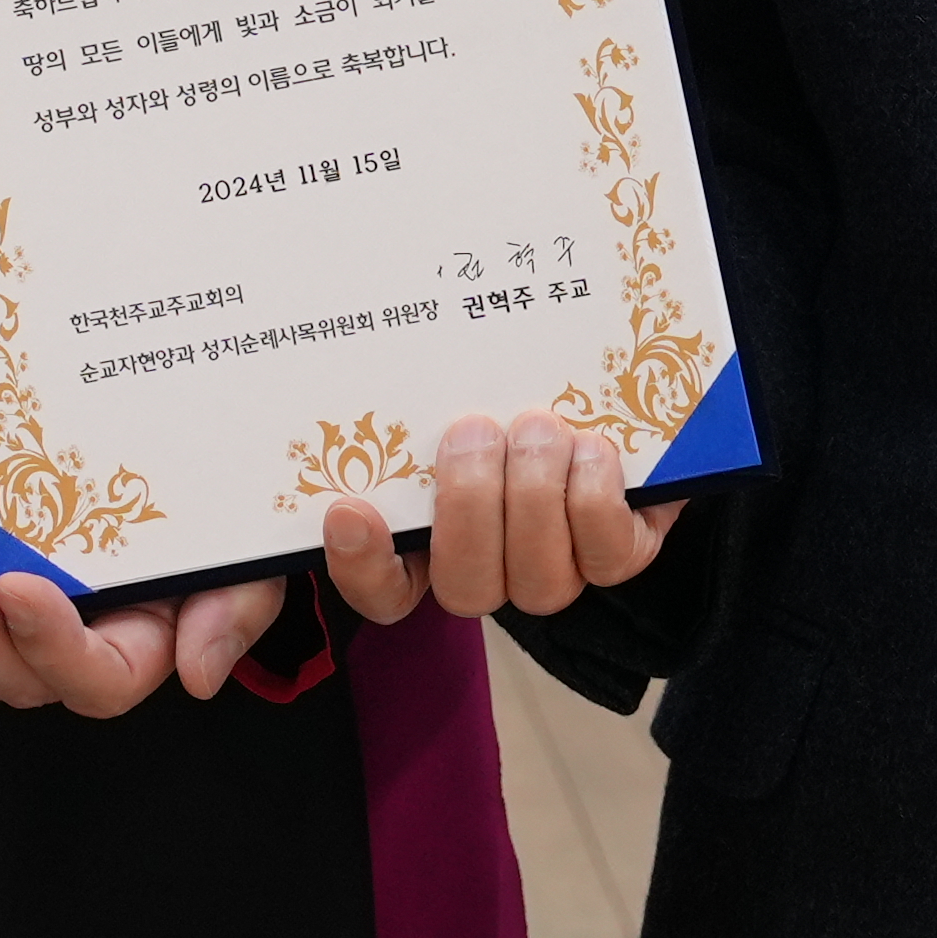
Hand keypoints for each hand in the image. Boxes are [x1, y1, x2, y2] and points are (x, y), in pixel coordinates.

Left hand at [0, 549, 291, 717]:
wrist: (189, 475)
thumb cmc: (218, 522)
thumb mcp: (245, 560)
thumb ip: (232, 613)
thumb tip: (199, 676)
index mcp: (134, 648)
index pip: (95, 677)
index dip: (53, 641)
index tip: (22, 585)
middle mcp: (65, 654)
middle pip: (15, 680)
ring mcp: (10, 638)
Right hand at [317, 412, 673, 629]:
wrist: (602, 387)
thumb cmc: (502, 386)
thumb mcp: (454, 384)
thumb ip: (404, 392)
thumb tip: (318, 348)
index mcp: (427, 538)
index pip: (380, 590)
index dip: (361, 566)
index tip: (351, 510)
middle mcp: (491, 568)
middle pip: (466, 588)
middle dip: (469, 508)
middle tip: (473, 431)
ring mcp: (555, 568)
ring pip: (538, 581)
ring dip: (536, 497)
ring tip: (538, 429)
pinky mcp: (618, 551)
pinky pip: (607, 556)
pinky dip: (595, 497)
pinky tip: (590, 446)